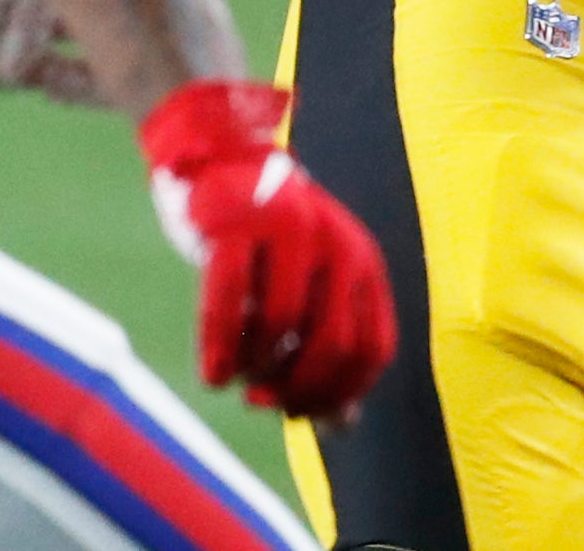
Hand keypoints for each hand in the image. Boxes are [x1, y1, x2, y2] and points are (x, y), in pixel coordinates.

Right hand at [139, 79, 396, 417]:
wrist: (219, 158)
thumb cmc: (269, 240)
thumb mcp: (312, 286)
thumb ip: (329, 347)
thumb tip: (343, 425)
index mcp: (363, 259)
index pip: (372, 350)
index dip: (339, 394)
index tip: (301, 412)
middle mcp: (334, 241)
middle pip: (330, 346)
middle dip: (295, 390)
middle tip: (263, 400)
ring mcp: (283, 227)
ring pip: (279, 329)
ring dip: (254, 371)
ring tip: (236, 374)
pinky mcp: (231, 222)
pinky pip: (228, 305)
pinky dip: (220, 351)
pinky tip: (212, 375)